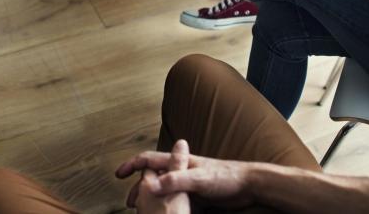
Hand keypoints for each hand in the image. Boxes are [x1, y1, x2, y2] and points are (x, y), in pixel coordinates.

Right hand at [117, 144, 254, 209]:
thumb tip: (150, 185)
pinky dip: (167, 208)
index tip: (119, 175)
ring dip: (152, 200)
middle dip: (139, 189)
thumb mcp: (199, 179)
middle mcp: (182, 171)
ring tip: (143, 213)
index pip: (150, 160)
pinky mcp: (198, 197)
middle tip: (129, 203)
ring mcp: (190, 184)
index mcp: (179, 162)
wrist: (250, 186)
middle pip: (154, 177)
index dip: (133, 165)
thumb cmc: (226, 178)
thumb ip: (176, 181)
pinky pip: (177, 202)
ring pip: (164, 192)